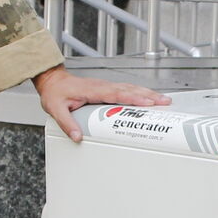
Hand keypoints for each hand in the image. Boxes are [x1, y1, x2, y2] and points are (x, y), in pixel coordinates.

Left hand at [33, 66, 170, 143]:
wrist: (52, 81)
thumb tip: (78, 137)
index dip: (133, 99)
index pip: (117, 94)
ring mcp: (105, 86)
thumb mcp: (57, 110)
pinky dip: (139, 92)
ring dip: (147, 93)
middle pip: (130, 90)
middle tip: (165, 102)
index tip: (147, 103)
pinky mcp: (106, 88)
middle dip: (148, 96)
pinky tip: (147, 97)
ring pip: (130, 88)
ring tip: (163, 99)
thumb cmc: (55, 94)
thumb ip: (68, 123)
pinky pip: (126, 89)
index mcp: (93, 90)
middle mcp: (102, 86)